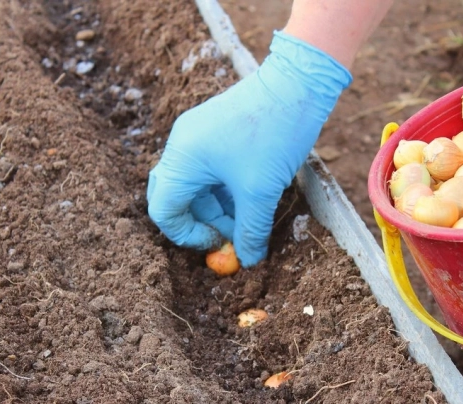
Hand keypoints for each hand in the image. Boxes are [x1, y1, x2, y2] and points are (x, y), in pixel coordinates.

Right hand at [146, 31, 351, 266]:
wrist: (298, 83)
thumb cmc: (274, 135)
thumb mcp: (261, 192)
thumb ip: (250, 231)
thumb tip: (249, 262)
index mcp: (183, 158)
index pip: (164, 211)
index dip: (188, 236)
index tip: (220, 243)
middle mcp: (182, 145)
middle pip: (176, 198)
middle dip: (203, 223)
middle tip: (232, 236)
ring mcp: (196, 135)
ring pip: (196, 186)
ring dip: (218, 208)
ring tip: (250, 217)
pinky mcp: (214, 130)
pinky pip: (209, 170)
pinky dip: (225, 190)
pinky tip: (251, 197)